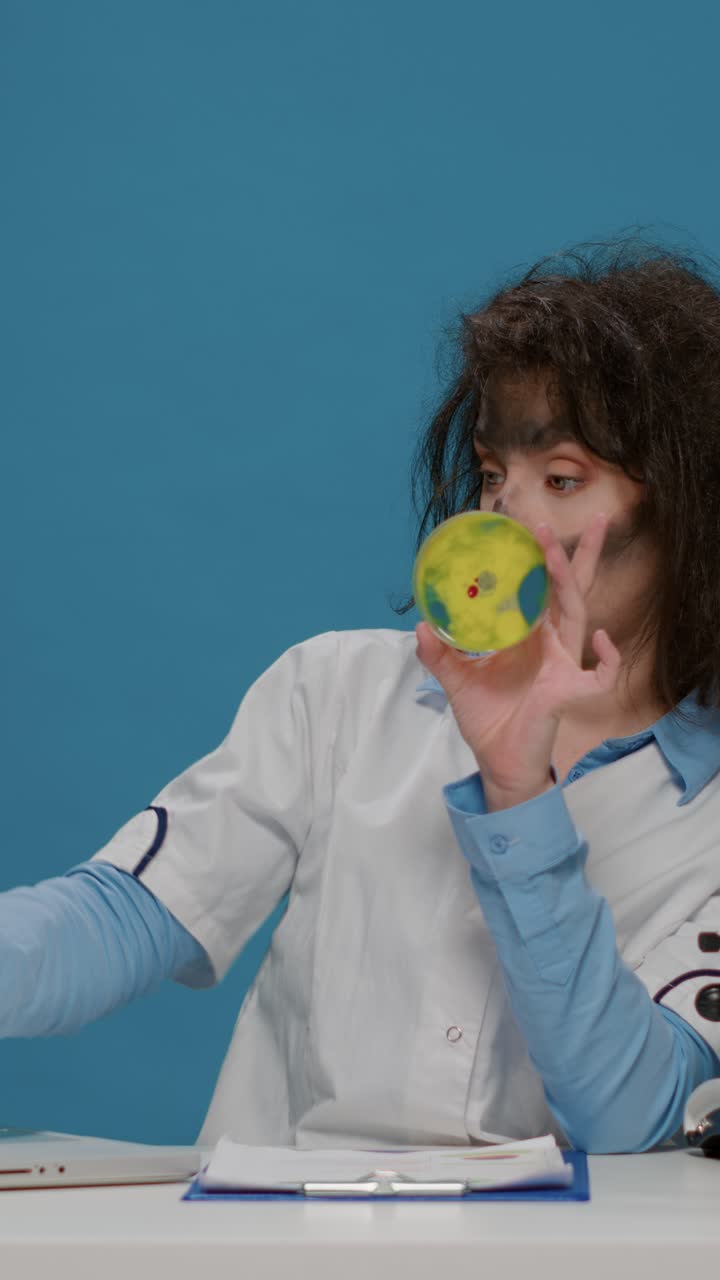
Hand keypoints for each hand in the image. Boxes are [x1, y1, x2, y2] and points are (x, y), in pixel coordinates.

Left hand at [415, 512, 621, 806]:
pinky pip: (600, 675)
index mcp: (527, 636)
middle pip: (568, 589)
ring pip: (576, 613)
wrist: (498, 764)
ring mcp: (563, 665)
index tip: (528, 526)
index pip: (539, 588)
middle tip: (565, 520)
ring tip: (556, 555)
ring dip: (569, 582)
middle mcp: (549, 643)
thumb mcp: (456, 682)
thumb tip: (421, 625)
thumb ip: (440, 654)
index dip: (538, 559)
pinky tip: (600, 636)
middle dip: (571, 554)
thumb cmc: (488, 720)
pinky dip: (607, 657)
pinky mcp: (568, 692)